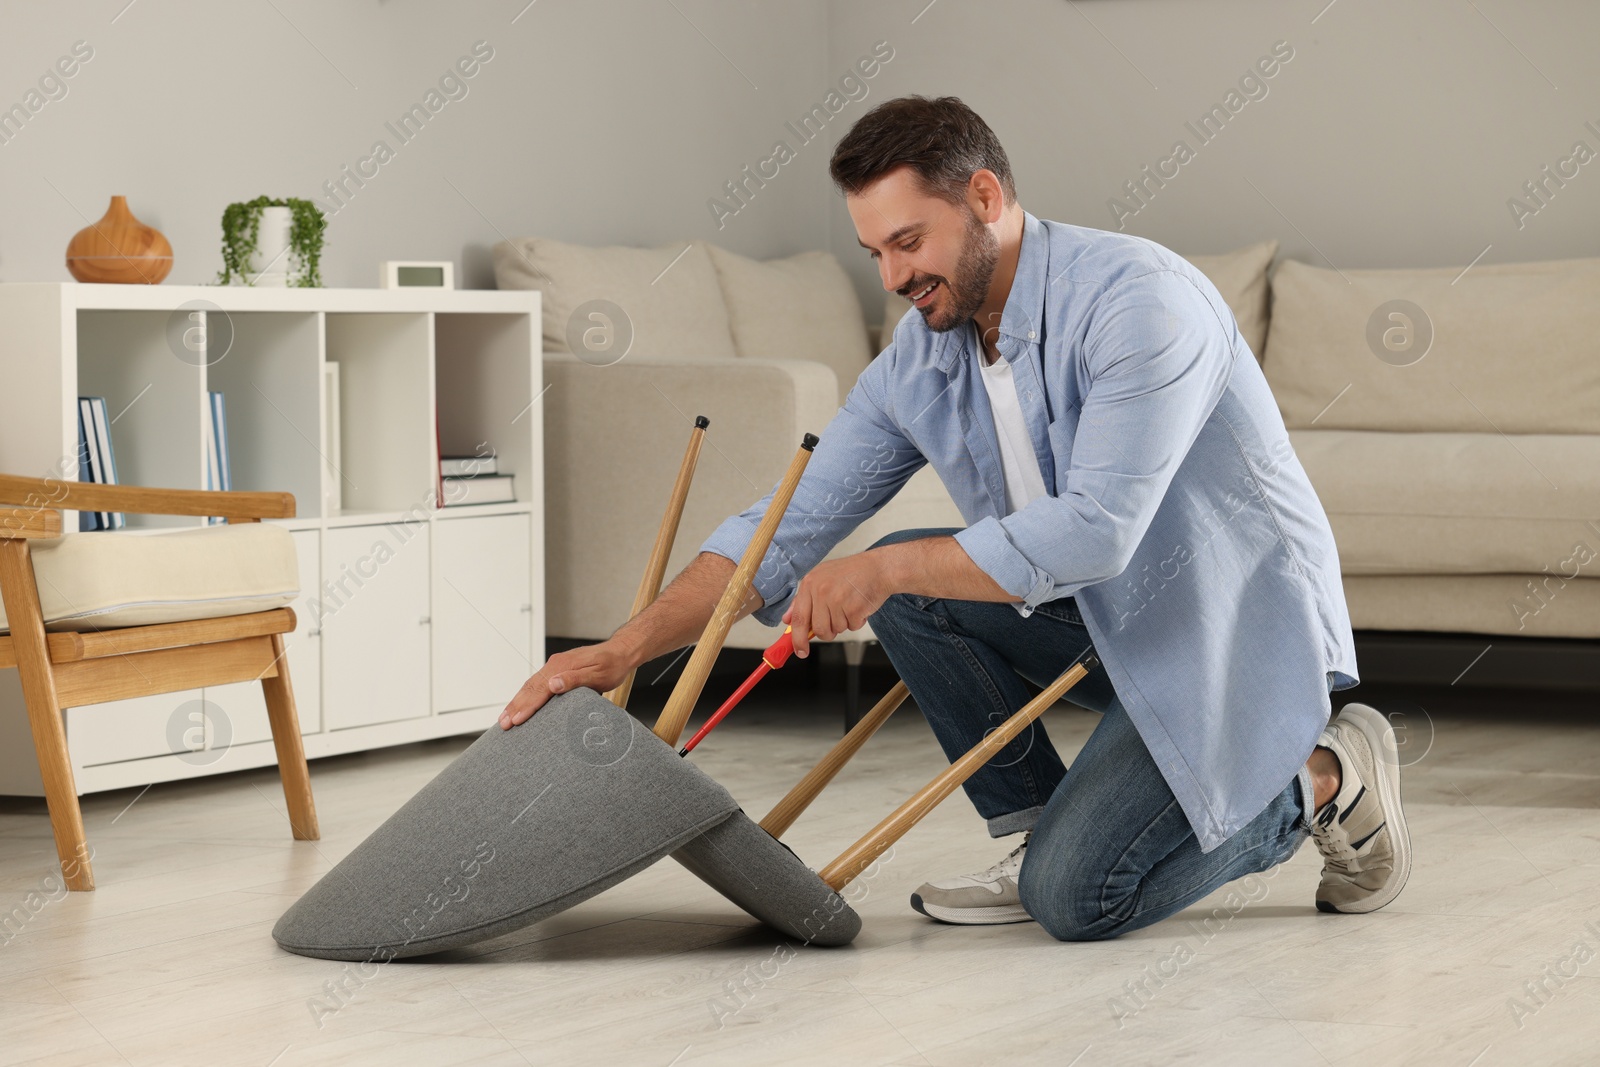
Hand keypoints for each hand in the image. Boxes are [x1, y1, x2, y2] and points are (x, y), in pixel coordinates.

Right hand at [500, 640, 634, 728]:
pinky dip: (525, 695)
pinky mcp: (557, 670)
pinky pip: (536, 684)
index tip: (516, 720)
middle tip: (503, 724)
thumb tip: (553, 684)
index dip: (526, 706)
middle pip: (529, 688)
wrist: (620, 652)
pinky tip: (520, 704)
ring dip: (516, 702)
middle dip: (514, 707)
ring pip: (530, 685)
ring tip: (505, 717)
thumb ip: (575, 680)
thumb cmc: (612, 666)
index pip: (539, 690)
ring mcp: (554, 666)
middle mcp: (554, 665)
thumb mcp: (598, 674)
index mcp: (562, 666)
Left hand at [782, 550, 895, 658]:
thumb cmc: (850, 573)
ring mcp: (838, 600)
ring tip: (849, 606)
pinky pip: (851, 627)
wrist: (878, 568)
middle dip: (827, 633)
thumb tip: (787, 620)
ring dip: (843, 624)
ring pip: (835, 630)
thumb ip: (802, 600)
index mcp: (810, 583)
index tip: (800, 651)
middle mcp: (821, 591)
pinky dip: (856, 621)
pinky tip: (859, 606)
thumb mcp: (821, 578)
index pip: (798, 618)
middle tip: (834, 624)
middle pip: (818, 629)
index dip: (797, 639)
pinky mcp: (854, 608)